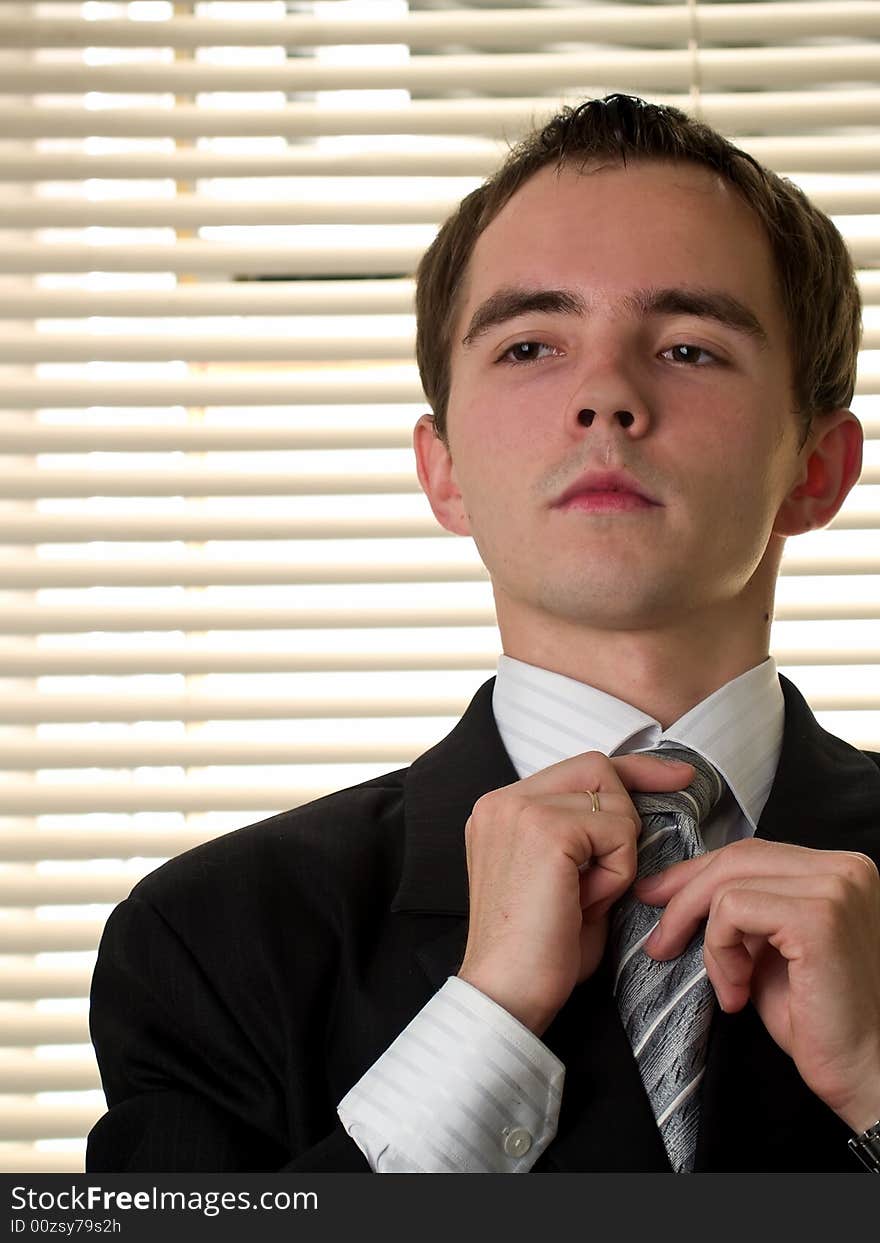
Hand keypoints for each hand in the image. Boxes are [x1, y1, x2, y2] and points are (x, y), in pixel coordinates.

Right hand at [457, 752, 694, 1036]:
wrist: (507, 992)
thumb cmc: (539, 950)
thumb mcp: (565, 877)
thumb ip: (586, 837)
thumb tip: (634, 812)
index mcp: (501, 810)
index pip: (578, 768)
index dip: (631, 771)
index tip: (676, 777)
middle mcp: (504, 800)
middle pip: (598, 768)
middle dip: (631, 808)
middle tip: (626, 865)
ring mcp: (521, 809)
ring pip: (614, 803)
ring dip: (618, 854)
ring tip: (586, 897)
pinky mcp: (546, 829)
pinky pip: (618, 833)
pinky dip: (618, 872)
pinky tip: (587, 902)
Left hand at [635, 838, 879, 1130]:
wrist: (864, 1070)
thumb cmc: (820, 1019)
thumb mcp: (770, 949)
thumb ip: (743, 911)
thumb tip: (677, 888)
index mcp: (838, 869)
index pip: (751, 851)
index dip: (696, 873)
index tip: (657, 895)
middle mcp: (844, 868)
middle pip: (737, 858)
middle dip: (684, 897)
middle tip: (661, 941)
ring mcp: (834, 888)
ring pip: (728, 885)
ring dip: (710, 942)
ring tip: (729, 987)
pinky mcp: (817, 917)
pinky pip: (732, 910)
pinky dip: (721, 953)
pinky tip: (739, 992)